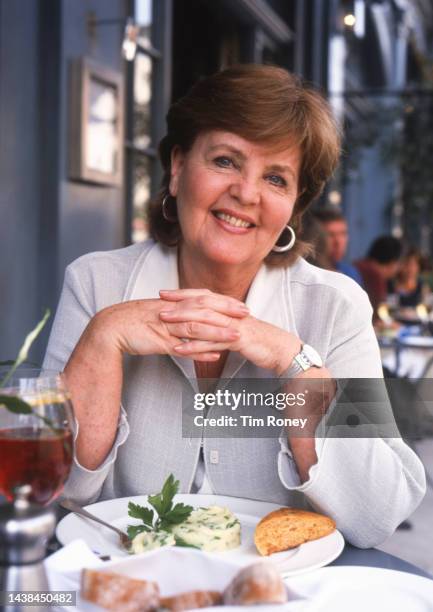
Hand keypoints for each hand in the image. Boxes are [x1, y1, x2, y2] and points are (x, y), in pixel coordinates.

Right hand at [90, 294, 248, 361]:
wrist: (110, 328)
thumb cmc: (134, 322)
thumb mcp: (159, 314)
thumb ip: (177, 316)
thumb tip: (193, 321)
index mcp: (174, 304)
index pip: (203, 299)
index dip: (223, 301)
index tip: (240, 305)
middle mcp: (172, 312)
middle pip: (204, 308)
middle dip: (227, 310)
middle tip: (247, 313)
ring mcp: (166, 326)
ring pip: (197, 327)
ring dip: (218, 331)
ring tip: (237, 334)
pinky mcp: (160, 341)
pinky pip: (183, 347)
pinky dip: (200, 351)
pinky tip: (215, 355)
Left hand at [158, 289, 301, 371]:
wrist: (280, 349)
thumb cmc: (258, 340)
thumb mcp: (237, 328)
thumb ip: (221, 322)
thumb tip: (204, 322)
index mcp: (228, 308)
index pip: (202, 296)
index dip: (182, 293)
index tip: (163, 293)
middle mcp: (230, 313)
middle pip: (200, 304)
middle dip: (178, 304)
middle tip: (158, 304)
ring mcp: (234, 325)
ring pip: (204, 321)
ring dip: (182, 322)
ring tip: (163, 324)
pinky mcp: (237, 340)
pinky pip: (212, 342)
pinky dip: (194, 346)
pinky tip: (179, 349)